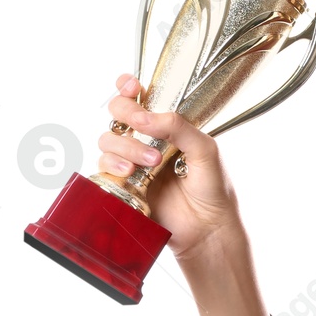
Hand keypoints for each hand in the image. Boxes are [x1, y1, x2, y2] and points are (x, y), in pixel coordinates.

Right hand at [97, 72, 242, 260]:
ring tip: (150, 163)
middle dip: (125, 113)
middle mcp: (146, 140)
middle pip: (117, 113)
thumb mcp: (206, 150)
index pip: (141, 98)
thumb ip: (179, 127)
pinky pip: (103, 166)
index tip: (132, 86)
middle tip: (142, 125)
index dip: (128, 87)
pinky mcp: (123, 184)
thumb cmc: (213, 188)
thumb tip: (146, 117)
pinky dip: (112, 165)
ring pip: (108, 139)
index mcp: (167, 126)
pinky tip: (129, 173)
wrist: (208, 228)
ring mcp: (132, 161)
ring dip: (125, 146)